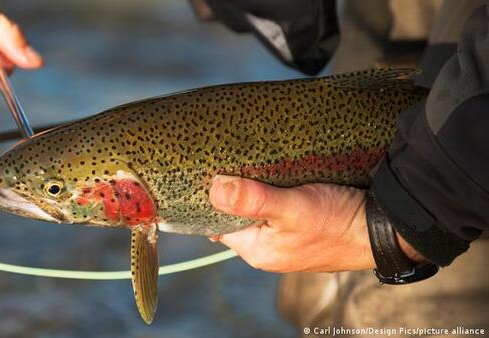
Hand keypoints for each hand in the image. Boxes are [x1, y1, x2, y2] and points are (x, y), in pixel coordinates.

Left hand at [209, 175, 421, 272]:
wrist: (385, 229)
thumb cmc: (338, 222)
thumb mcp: (292, 208)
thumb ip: (252, 200)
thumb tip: (214, 189)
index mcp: (258, 250)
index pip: (218, 223)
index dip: (211, 199)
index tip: (208, 171)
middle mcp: (269, 249)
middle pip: (239, 216)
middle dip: (234, 192)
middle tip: (231, 160)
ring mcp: (287, 240)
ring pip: (260, 211)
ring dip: (256, 190)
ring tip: (253, 162)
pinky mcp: (304, 228)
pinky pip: (279, 209)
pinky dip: (275, 192)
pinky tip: (278, 174)